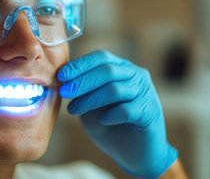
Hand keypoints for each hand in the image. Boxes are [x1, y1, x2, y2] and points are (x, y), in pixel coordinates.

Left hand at [58, 50, 176, 177]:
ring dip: (90, 100)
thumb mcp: (90, 104)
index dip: (80, 65)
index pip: (101, 57)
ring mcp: (145, 93)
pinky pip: (127, 110)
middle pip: (107, 70)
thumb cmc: (109, 124)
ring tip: (74, 110)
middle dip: (82, 81)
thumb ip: (81, 91)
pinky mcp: (149, 113)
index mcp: (121, 68)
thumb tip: (62, 82)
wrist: (133, 152)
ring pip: (114, 90)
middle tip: (64, 93)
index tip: (61, 75)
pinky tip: (102, 120)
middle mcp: (136, 75)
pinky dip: (110, 115)